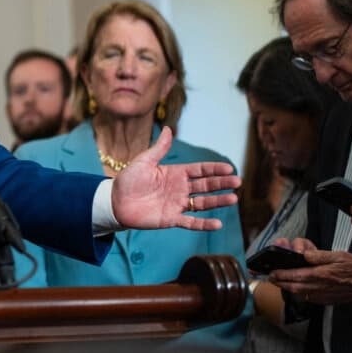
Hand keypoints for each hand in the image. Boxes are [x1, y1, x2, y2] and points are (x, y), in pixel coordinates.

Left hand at [111, 127, 240, 230]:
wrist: (114, 201)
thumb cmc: (128, 180)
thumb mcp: (143, 161)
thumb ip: (159, 148)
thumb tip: (168, 128)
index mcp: (175, 173)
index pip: (199, 170)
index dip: (214, 169)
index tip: (229, 168)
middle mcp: (179, 189)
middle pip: (205, 185)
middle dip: (221, 183)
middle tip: (237, 182)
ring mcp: (177, 204)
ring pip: (202, 203)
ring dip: (217, 201)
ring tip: (232, 199)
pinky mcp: (171, 219)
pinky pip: (190, 222)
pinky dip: (204, 224)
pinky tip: (217, 223)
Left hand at [269, 238, 351, 304]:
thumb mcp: (338, 256)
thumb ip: (319, 255)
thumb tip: (303, 254)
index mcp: (320, 275)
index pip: (294, 276)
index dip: (280, 275)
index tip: (271, 272)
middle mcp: (319, 287)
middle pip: (293, 287)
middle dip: (279, 282)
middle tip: (270, 277)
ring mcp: (323, 296)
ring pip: (299, 293)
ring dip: (287, 288)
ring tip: (279, 281)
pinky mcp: (326, 301)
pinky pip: (308, 298)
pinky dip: (299, 293)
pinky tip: (296, 287)